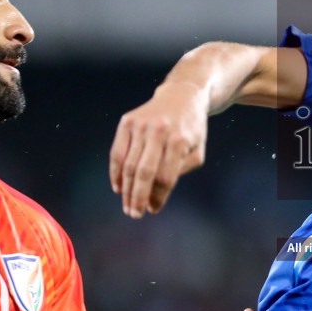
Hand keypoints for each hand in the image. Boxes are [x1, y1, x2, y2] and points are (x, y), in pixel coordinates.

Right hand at [110, 80, 209, 217]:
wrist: (182, 96)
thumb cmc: (191, 130)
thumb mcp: (196, 151)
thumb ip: (179, 172)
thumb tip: (154, 198)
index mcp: (180, 140)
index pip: (165, 177)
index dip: (158, 197)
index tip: (153, 210)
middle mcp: (159, 131)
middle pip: (144, 173)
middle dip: (138, 197)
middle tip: (134, 214)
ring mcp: (141, 125)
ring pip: (128, 165)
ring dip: (126, 189)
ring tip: (127, 206)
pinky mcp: (127, 121)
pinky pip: (117, 152)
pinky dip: (115, 173)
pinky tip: (118, 187)